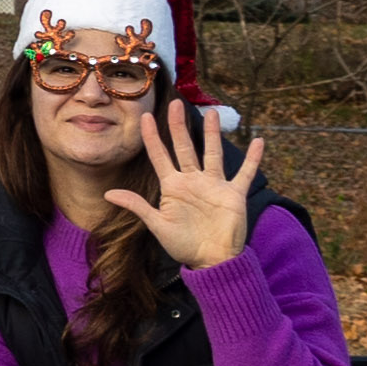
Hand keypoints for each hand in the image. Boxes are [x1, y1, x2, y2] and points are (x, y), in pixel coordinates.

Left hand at [95, 102, 260, 270]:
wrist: (211, 261)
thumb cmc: (183, 244)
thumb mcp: (158, 225)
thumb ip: (137, 206)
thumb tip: (108, 195)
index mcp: (173, 186)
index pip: (159, 156)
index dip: (152, 138)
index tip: (144, 117)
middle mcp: (193, 181)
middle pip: (184, 147)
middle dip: (179, 127)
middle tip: (175, 104)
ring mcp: (214, 185)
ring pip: (212, 153)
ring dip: (212, 134)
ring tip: (212, 113)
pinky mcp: (233, 194)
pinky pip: (245, 173)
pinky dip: (253, 159)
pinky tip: (259, 141)